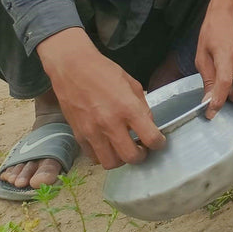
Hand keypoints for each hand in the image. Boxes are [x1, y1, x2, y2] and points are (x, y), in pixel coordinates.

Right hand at [37, 29, 163, 168]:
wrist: (73, 69)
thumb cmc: (105, 72)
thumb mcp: (133, 84)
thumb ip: (142, 107)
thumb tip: (149, 126)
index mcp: (128, 108)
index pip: (150, 137)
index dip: (159, 143)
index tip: (159, 142)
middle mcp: (110, 123)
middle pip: (131, 157)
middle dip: (141, 156)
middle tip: (143, 149)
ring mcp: (92, 132)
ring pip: (110, 163)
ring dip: (121, 159)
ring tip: (125, 148)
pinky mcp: (78, 135)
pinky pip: (93, 157)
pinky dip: (103, 155)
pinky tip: (108, 145)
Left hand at [196, 0, 232, 115]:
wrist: (229, 12)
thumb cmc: (213, 31)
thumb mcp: (202, 55)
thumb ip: (207, 79)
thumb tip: (208, 99)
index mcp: (226, 56)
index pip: (225, 84)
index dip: (218, 101)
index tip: (211, 112)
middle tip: (225, 92)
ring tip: (227, 78)